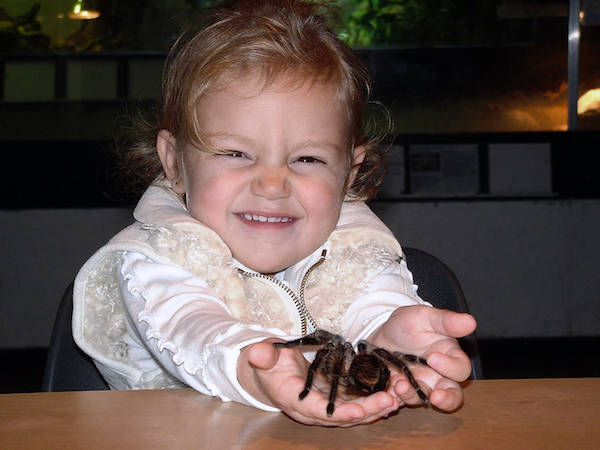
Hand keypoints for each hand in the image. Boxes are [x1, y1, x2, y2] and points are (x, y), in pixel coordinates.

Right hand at [238, 339, 400, 425]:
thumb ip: (264, 355)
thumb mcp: (264, 356)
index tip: (360, 410)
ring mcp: (325, 405)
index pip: (320, 411)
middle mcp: (312, 409)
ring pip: (352, 412)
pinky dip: (371, 401)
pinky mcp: (333, 398)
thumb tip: (258, 352)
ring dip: (374, 408)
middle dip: (367, 410)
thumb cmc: (268, 362)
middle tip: (390, 401)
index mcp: (295, 399)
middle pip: (342, 416)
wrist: (270, 371)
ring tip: (396, 399)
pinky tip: (389, 394)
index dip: (340, 412)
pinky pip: (355, 403)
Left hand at [369, 305, 476, 411]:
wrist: (379, 336)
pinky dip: (396, 401)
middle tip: (436, 397)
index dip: (451, 366)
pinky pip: (402, 403)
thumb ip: (446, 321)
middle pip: (453, 395)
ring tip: (399, 385)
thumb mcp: (423, 317)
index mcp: (448, 356)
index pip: (460, 367)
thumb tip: (470, 321)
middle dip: (447, 399)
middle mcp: (439, 375)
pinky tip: (388, 394)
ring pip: (426, 400)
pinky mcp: (403, 394)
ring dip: (413, 396)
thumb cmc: (406, 326)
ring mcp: (421, 386)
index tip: (433, 358)